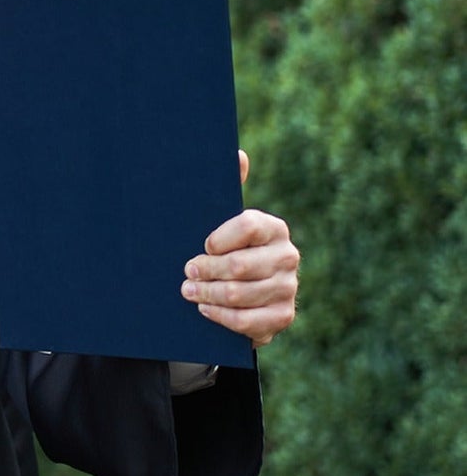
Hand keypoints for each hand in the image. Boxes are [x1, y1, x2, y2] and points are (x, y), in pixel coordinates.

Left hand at [181, 150, 299, 346]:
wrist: (241, 293)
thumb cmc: (225, 250)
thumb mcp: (221, 221)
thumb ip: (228, 188)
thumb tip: (238, 154)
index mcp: (273, 228)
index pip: (247, 226)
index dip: (219, 238)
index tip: (202, 245)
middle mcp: (287, 256)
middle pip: (240, 265)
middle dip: (205, 270)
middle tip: (186, 272)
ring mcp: (288, 288)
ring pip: (239, 294)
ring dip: (207, 294)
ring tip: (188, 291)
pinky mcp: (282, 316)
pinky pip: (247, 321)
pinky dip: (221, 316)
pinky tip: (205, 309)